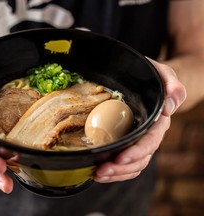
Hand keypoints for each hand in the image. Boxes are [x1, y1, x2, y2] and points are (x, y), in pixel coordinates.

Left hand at [94, 59, 186, 182]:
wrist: (147, 82)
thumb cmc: (154, 78)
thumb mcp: (164, 75)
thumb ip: (173, 88)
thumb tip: (169, 108)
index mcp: (158, 122)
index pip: (150, 141)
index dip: (136, 152)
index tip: (119, 158)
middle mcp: (149, 135)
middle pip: (140, 159)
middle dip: (121, 168)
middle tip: (100, 171)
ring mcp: (139, 141)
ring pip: (132, 165)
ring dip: (115, 173)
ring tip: (97, 174)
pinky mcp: (128, 143)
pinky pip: (124, 163)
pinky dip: (114, 170)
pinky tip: (100, 172)